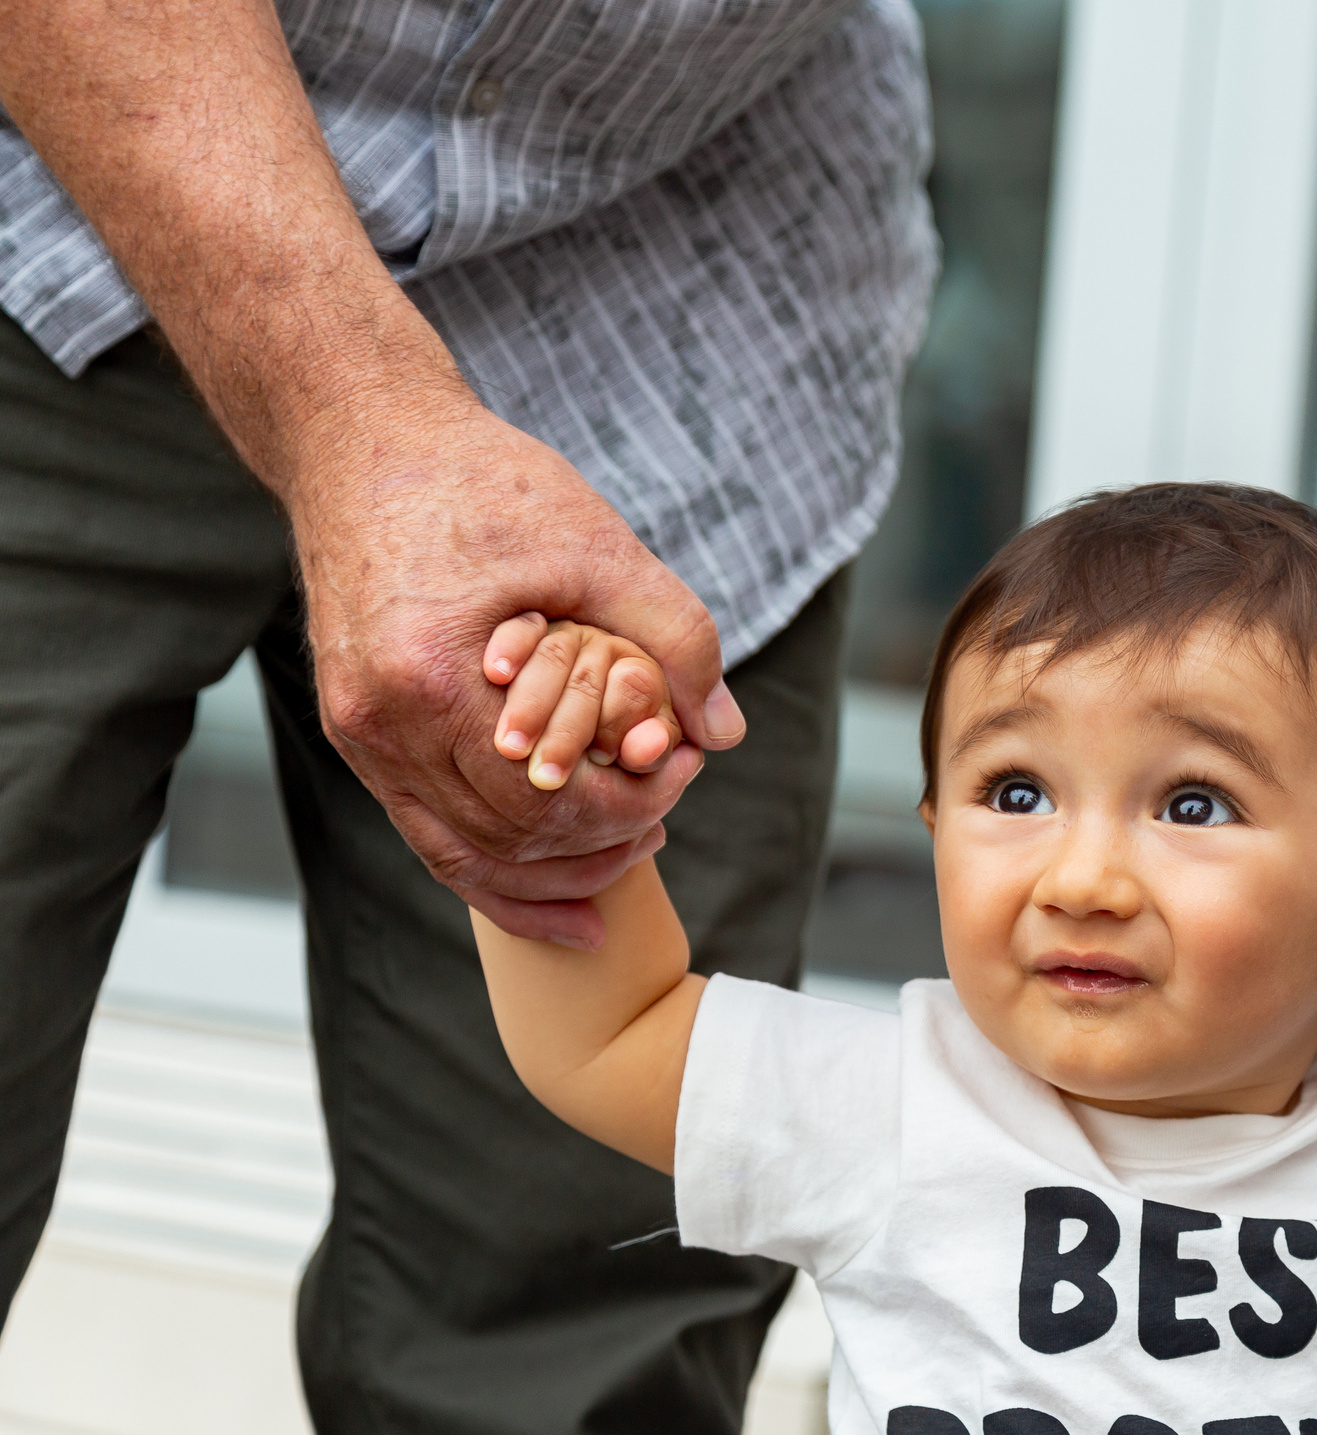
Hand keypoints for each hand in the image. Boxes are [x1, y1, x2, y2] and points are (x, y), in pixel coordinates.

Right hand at [287, 389, 745, 947]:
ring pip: (458, 854)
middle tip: (664, 816)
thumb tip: (724, 732)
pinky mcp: (355, 730)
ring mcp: (358, 734)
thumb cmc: (479, 480)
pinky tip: (553, 878)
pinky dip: (491, 859)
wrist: (362, 438)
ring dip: (548, 868)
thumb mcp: (597, 545)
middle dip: (597, 841)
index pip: (543, 800)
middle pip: (504, 839)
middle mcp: (379, 723)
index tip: (681, 771)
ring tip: (627, 849)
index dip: (627, 805)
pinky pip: (426, 826)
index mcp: (429, 678)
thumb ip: (675, 636)